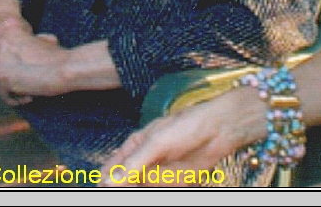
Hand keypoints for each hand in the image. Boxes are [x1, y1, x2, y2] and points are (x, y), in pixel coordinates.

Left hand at [0, 31, 71, 106]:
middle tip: (10, 88)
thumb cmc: (54, 57)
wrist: (64, 67)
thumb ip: (13, 47)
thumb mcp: (32, 43)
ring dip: (4, 91)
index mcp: (5, 33)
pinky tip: (28, 97)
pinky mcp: (3, 78)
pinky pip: (1, 95)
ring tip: (23, 92)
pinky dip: (14, 100)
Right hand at [102, 88, 261, 182]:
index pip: (110, 169)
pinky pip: (157, 192)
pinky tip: (160, 188)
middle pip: (123, 184)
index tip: (103, 191)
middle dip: (121, 191)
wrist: (217, 131)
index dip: (104, 183)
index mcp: (133, 147)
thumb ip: (134, 164)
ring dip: (135, 193)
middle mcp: (142, 162)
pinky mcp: (171, 184)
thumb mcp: (156, 143)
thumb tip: (108, 182)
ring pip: (139, 190)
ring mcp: (156, 175)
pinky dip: (155, 193)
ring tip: (154, 185)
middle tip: (122, 194)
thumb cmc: (185, 127)